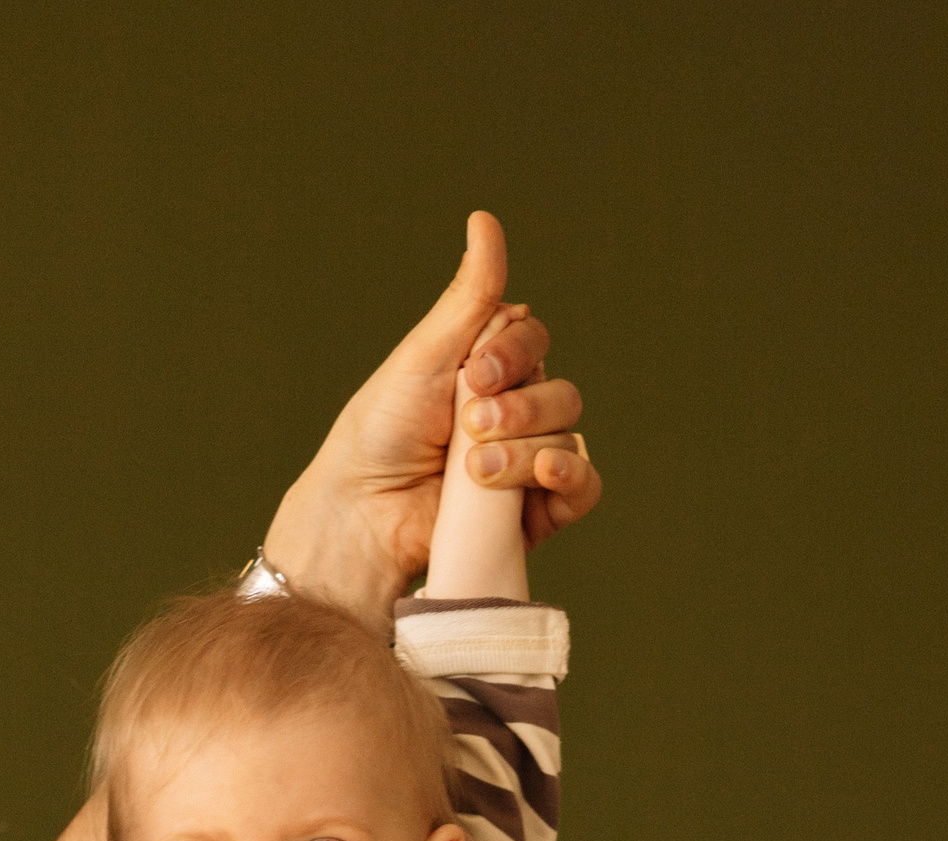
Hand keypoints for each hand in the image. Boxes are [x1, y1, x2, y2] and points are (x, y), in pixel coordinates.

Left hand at [263, 211, 599, 618]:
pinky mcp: (534, 513)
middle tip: (469, 426)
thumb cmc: (381, 432)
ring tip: (474, 470)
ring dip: (526, 450)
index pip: (534, 342)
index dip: (514, 354)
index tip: (475, 371)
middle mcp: (514, 413)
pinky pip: (583, 489)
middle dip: (519, 409)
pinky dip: (572, 479)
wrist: (365, 514)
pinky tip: (545, 477)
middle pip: (560, 393)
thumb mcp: (425, 354)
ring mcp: (527, 463)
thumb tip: (485, 220)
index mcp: (488, 370)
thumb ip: (469, 297)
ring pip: (567, 438)